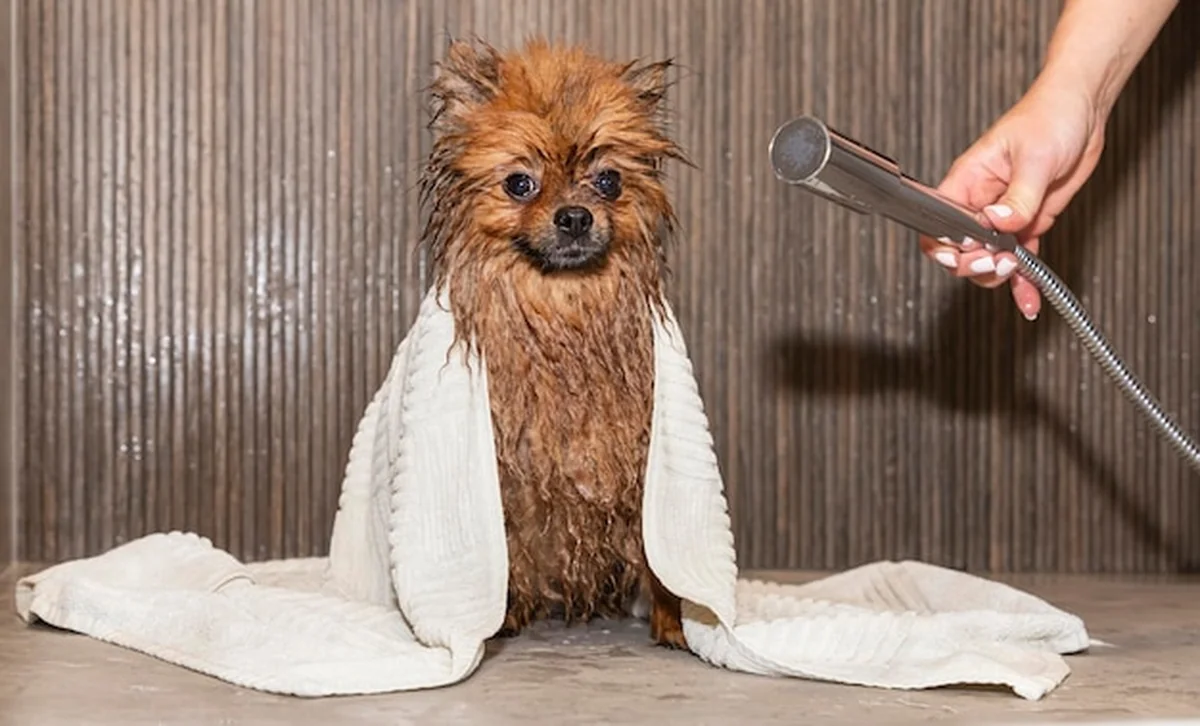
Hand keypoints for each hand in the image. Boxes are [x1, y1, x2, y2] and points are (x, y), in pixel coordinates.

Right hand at [920, 80, 1107, 319]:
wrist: (1082, 112)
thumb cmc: (1049, 116)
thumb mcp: (1035, 158)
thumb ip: (1017, 197)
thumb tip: (998, 223)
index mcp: (967, 181)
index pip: (938, 223)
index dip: (947, 246)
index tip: (970, 253)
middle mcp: (980, 202)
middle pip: (960, 251)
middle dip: (976, 264)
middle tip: (1000, 262)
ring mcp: (1003, 217)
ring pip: (987, 261)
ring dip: (1000, 276)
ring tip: (1018, 274)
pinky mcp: (1027, 224)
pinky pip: (1019, 261)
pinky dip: (1023, 282)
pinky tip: (1028, 298)